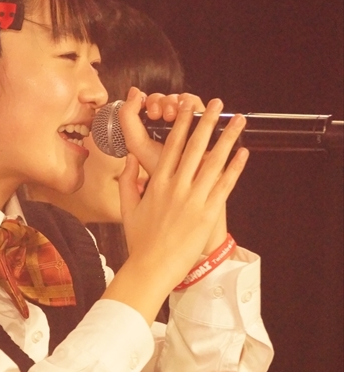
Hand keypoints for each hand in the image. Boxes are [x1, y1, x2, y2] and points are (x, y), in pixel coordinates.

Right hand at [102, 94, 246, 322]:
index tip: (189, 108)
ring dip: (227, 138)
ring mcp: (192, 199)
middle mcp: (175, 187)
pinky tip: (244, 152)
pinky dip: (235, 168)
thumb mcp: (127, 209)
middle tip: (217, 104)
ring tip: (238, 121)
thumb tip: (131, 159)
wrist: (151, 268)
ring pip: (213, 162)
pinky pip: (224, 185)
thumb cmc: (139, 242)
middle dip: (207, 122)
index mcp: (156, 184)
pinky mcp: (207, 213)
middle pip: (194, 147)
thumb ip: (128, 181)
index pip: (171, 146)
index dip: (182, 124)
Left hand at [119, 89, 206, 176]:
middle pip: (162, 99)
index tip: (147, 113)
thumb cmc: (160, 169)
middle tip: (158, 114)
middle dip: (159, 102)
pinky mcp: (202, 122)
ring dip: (173, 101)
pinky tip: (188, 110)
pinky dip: (190, 102)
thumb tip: (133, 91)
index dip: (146, 102)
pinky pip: (195, 102)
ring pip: (178, 98)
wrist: (183, 184)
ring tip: (172, 115)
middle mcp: (169, 123)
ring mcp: (186, 122)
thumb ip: (128, 120)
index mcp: (152, 127)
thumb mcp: (138, 145)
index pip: (148, 104)